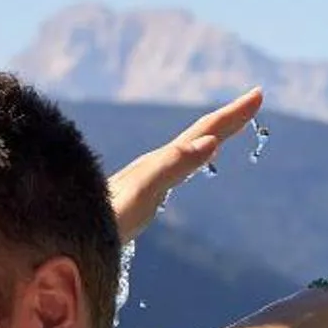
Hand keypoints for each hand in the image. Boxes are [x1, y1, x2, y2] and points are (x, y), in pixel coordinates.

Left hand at [107, 89, 263, 238]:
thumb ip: (174, 165)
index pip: (205, 130)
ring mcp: (146, 179)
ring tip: (227, 129)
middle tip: (254, 100)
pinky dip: (192, 158)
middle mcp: (155, 164)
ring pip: (186, 148)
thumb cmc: (105, 217)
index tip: (259, 93)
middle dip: (227, 118)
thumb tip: (211, 141)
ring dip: (211, 135)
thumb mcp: (144, 191)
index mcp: (162, 161)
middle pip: (198, 133)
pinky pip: (176, 167)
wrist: (68, 234)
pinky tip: (187, 165)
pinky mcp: (138, 196)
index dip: (232, 114)